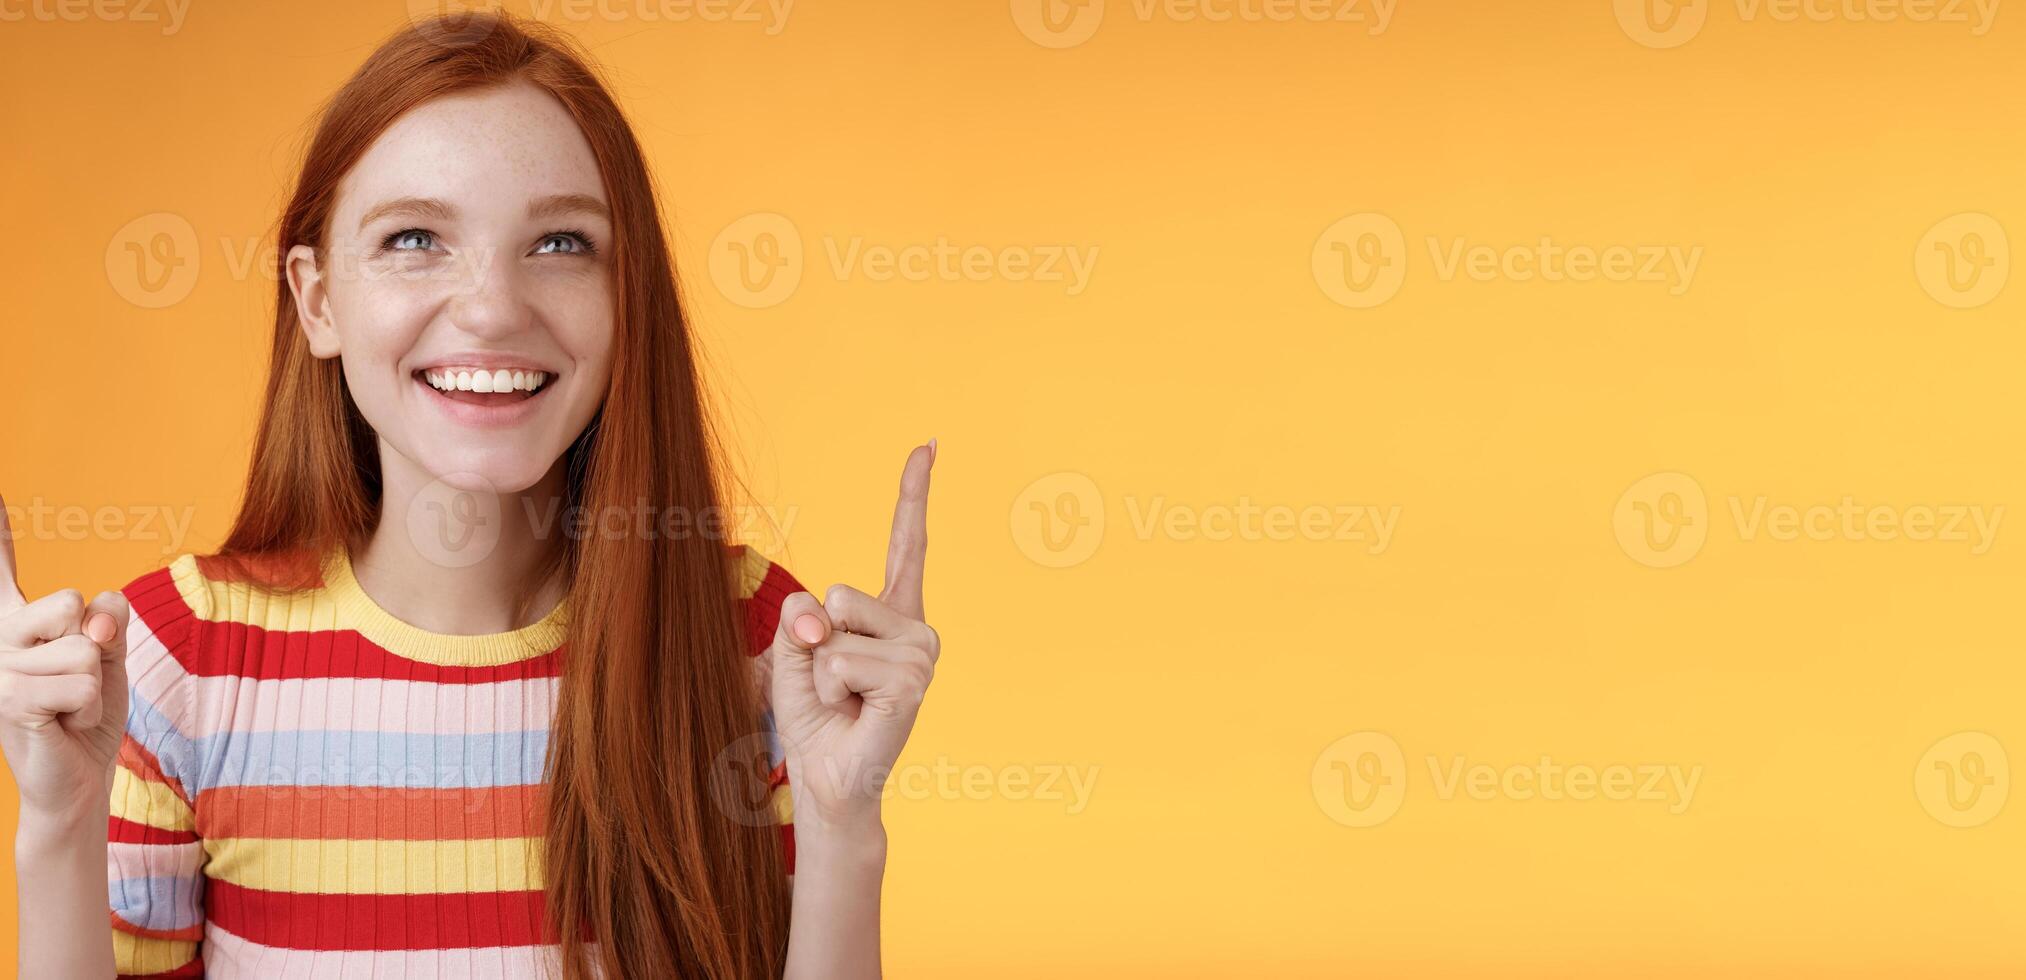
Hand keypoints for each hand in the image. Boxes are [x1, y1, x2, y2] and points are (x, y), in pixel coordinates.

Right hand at [0, 494, 129, 830]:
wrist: (77, 780)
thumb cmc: (89, 715)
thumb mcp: (109, 657)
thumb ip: (109, 621)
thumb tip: (96, 613)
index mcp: (17, 624)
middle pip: (70, 602)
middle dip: (93, 643)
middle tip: (76, 683)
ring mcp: (0, 669)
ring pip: (85, 647)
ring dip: (95, 684)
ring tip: (71, 707)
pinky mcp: (12, 699)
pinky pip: (85, 680)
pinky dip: (91, 705)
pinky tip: (66, 723)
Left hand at [768, 443, 938, 825]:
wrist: (828, 779)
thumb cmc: (816, 716)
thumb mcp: (793, 652)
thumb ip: (800, 619)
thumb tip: (822, 619)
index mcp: (891, 612)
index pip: (906, 542)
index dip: (914, 492)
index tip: (930, 443)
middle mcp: (916, 626)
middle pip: (838, 594)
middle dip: (814, 640)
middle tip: (834, 684)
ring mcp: (920, 654)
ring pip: (836, 630)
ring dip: (819, 673)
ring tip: (844, 701)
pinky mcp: (912, 682)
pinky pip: (841, 661)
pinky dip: (829, 690)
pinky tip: (854, 713)